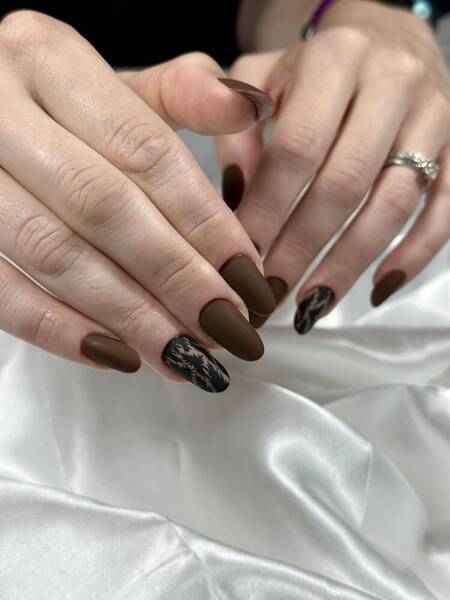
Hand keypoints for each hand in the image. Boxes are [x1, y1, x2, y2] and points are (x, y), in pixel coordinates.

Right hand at [0, 10, 276, 392]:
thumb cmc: (58, 109)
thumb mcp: (117, 87)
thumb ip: (183, 95)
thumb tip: (252, 106)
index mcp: (47, 57)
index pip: (145, 150)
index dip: (204, 222)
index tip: (247, 278)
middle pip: (103, 205)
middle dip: (175, 277)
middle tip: (226, 329)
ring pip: (52, 251)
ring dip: (128, 315)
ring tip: (185, 355)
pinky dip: (58, 329)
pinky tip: (117, 355)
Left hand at [215, 0, 449, 330]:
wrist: (385, 41)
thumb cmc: (313, 70)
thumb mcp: (262, 78)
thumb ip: (236, 129)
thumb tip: (234, 198)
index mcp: (334, 59)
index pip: (297, 149)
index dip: (268, 209)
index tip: (240, 256)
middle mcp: (392, 82)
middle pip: (344, 183)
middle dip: (301, 248)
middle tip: (269, 292)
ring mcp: (435, 115)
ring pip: (394, 204)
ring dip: (348, 264)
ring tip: (310, 305)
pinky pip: (446, 211)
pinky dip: (414, 256)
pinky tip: (377, 289)